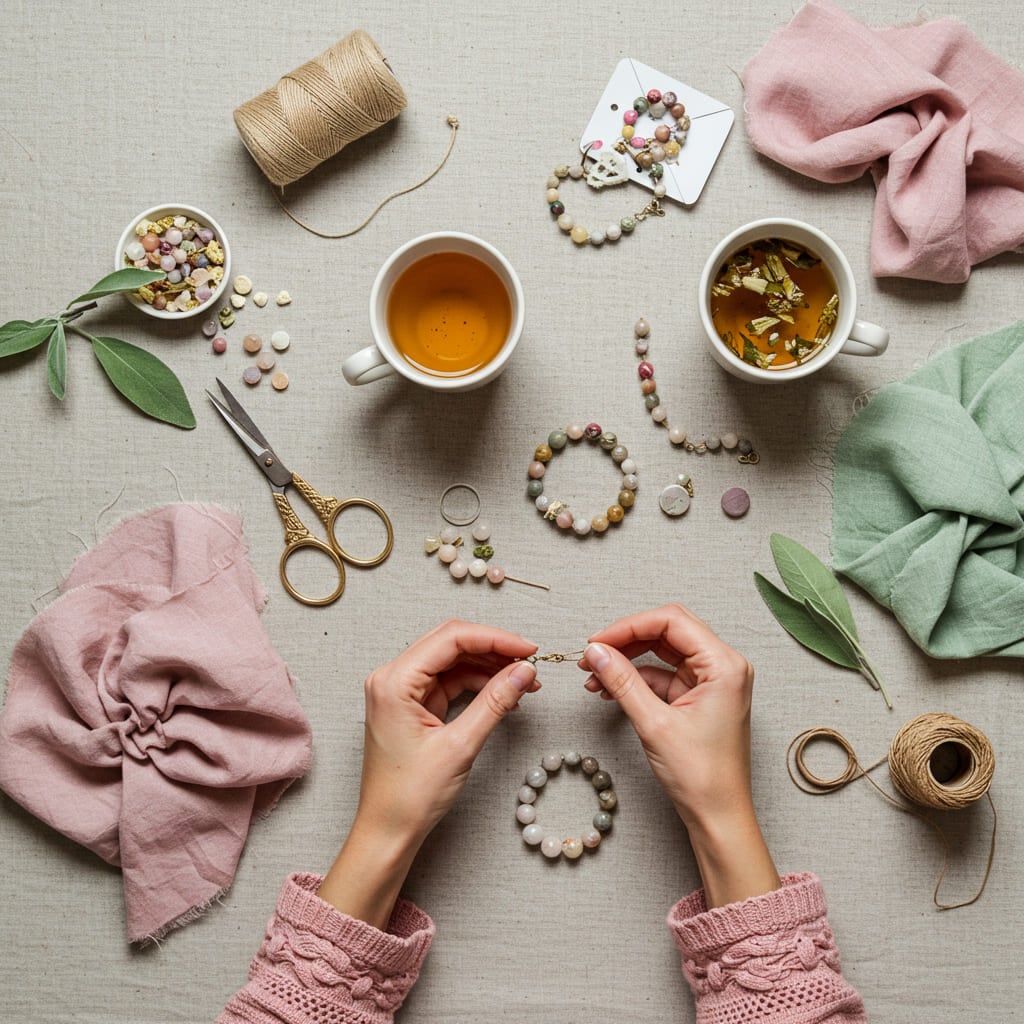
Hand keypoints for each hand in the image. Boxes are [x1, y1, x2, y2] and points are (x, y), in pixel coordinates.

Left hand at [318, 620, 537, 926]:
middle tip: (530, 662)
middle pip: (450, 643)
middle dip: (494, 649)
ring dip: (488, 666)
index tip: (528, 650)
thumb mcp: (460, 746)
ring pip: (452, 661)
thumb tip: (523, 671)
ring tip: (524, 681)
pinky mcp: (410, 705)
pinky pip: (448, 681)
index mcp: (394, 682)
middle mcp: (392, 678)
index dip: (495, 638)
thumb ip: (494, 702)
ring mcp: (400, 691)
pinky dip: (476, 683)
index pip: (451, 638)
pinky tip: (503, 693)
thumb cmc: (410, 796)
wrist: (387, 832)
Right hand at [581, 604, 778, 906]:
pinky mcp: (700, 697)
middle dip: (626, 640)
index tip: (597, 642)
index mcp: (724, 665)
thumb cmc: (701, 777)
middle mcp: (723, 666)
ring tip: (594, 676)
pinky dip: (636, 679)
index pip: (672, 621)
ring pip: (663, 652)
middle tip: (592, 654)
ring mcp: (712, 681)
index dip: (629, 626)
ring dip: (628, 660)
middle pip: (668, 631)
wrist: (718, 817)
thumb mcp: (654, 723)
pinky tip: (609, 689)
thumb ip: (622, 681)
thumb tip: (595, 652)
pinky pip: (663, 675)